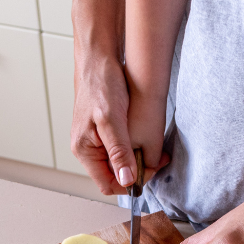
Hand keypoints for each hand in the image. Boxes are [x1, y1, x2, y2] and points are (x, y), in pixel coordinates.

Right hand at [71, 57, 167, 193]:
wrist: (98, 58)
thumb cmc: (101, 84)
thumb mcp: (112, 120)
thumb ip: (119, 151)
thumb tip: (126, 180)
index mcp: (84, 151)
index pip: (108, 184)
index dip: (130, 183)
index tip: (149, 171)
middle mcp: (87, 150)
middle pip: (115, 176)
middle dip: (137, 172)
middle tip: (159, 161)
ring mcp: (96, 142)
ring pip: (120, 164)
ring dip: (138, 161)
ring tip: (156, 153)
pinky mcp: (104, 132)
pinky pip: (121, 150)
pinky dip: (135, 150)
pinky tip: (148, 142)